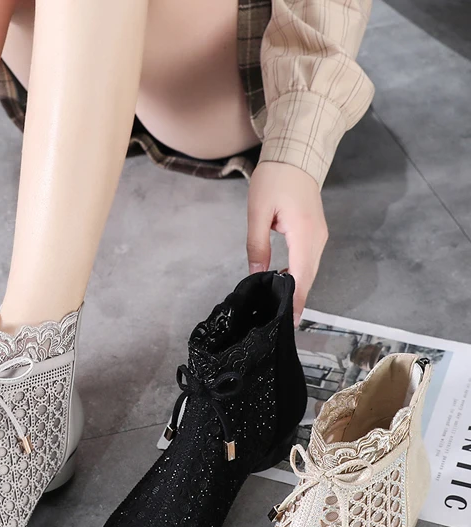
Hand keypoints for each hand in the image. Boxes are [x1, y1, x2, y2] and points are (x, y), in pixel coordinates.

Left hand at [246, 161, 327, 325]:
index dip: (294, 301)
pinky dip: (298, 275)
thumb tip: (256, 273)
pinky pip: (308, 262)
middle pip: (308, 278)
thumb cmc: (276, 178)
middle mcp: (318, 238)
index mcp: (305, 233)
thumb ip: (257, 246)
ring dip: (296, 289)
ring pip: (309, 271)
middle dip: (295, 300)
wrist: (296, 155)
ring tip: (278, 307)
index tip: (287, 321)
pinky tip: (283, 282)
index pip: (301, 276)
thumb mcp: (258, 212)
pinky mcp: (315, 235)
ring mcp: (319, 237)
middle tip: (278, 322)